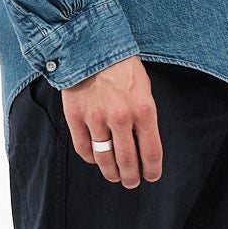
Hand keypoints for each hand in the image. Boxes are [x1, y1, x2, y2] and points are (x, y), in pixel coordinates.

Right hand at [57, 56, 162, 185]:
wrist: (92, 47)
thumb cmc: (123, 67)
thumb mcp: (144, 89)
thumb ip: (144, 117)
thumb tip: (143, 145)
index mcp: (144, 110)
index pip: (151, 152)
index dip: (152, 170)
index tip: (151, 176)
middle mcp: (121, 117)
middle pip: (127, 161)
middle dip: (131, 177)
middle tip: (131, 182)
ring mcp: (96, 118)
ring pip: (104, 159)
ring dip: (111, 173)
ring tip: (115, 176)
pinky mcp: (76, 116)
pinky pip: (84, 148)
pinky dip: (91, 158)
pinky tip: (96, 159)